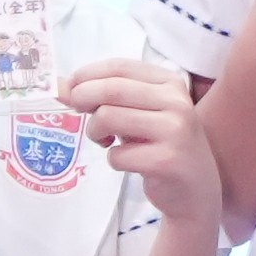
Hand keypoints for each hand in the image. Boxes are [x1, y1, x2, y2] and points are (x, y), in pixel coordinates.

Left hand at [64, 51, 219, 235]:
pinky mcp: (166, 161)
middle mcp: (176, 101)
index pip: (119, 68)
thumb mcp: (136, 113)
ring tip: (105, 140)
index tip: (71, 89)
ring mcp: (174, 131)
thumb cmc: (160, 144)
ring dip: (95, 132)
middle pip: (110, 90)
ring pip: (108, 118)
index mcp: (169, 83)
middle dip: (82, 99)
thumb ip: (104, 97)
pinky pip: (117, 154)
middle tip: (78, 112)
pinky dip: (113, 160)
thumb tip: (59, 85)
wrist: (196, 188)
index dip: (86, 76)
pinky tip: (129, 162)